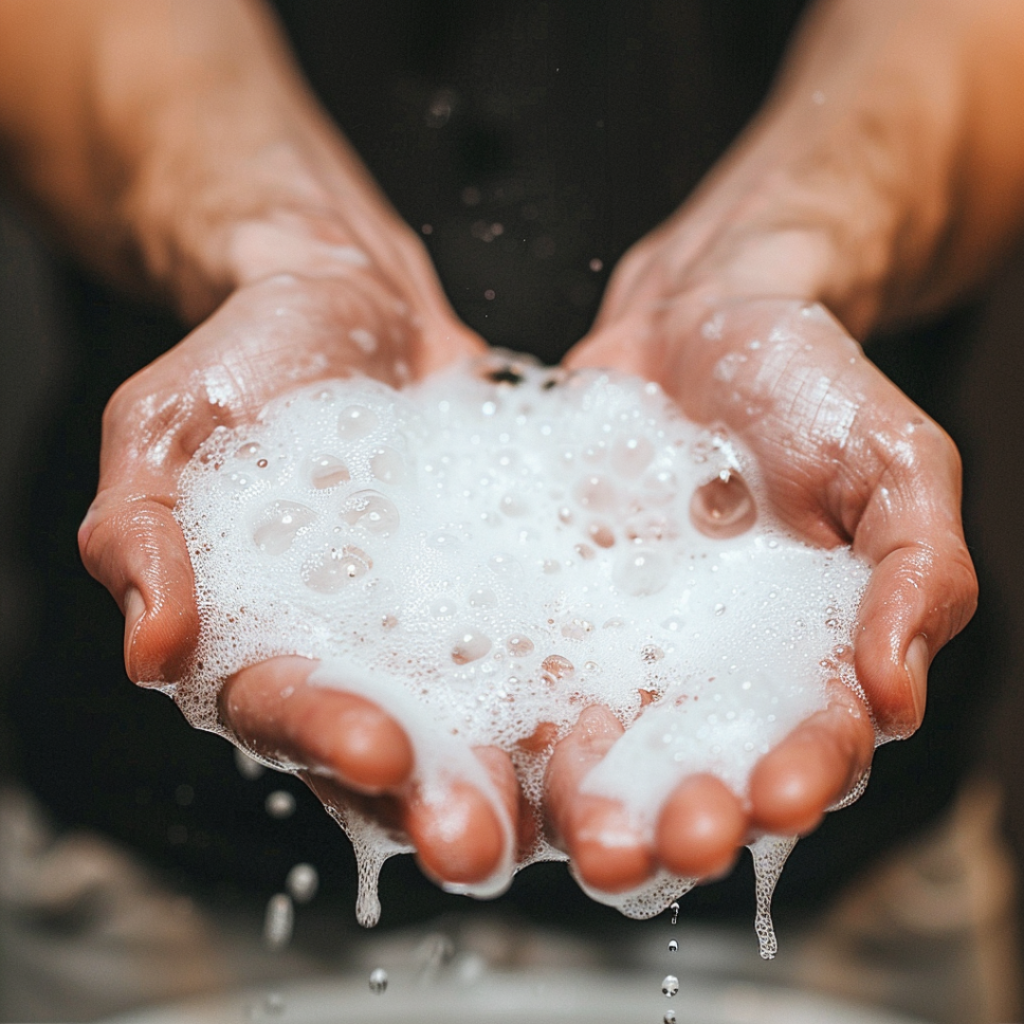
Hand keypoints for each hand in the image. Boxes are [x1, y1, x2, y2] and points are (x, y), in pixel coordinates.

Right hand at [77, 240, 535, 890]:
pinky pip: (558, 632)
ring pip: (491, 719)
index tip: (379, 748)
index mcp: (261, 640)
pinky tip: (643, 696)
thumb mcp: (166, 431)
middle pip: (399, 751)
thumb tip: (152, 652)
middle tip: (484, 837)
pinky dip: (598, 669)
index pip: (285, 714)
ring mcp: (447, 624)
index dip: (325, 736)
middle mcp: (362, 655)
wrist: (353, 300)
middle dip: (439, 798)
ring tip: (579, 805)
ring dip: (530, 774)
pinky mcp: (517, 583)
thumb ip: (142, 534)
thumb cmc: (245, 362)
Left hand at [546, 236, 976, 894]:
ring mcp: (623, 643)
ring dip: (592, 800)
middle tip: (654, 846)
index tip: (772, 795)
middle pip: (700, 771)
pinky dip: (510, 712)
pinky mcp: (551, 606)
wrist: (696, 316)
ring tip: (580, 835)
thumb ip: (917, 569)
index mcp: (807, 656)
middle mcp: (709, 670)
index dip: (796, 777)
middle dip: (682, 819)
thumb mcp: (893, 460)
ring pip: (605, 745)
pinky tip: (488, 745)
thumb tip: (898, 690)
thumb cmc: (810, 383)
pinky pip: (526, 666)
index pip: (810, 744)